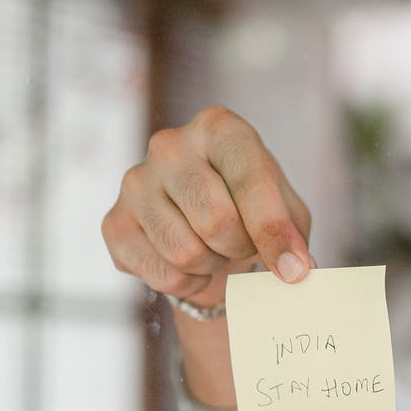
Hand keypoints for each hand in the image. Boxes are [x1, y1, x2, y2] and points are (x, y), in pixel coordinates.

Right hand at [102, 106, 313, 302]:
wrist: (205, 225)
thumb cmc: (252, 209)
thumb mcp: (286, 207)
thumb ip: (291, 233)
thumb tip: (295, 270)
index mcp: (218, 127)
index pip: (250, 181)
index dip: (275, 231)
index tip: (296, 270)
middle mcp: (169, 145)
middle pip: (214, 220)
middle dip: (241, 247)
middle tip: (246, 245)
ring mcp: (135, 182)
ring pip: (185, 252)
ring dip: (213, 265)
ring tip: (217, 249)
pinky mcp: (114, 222)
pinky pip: (163, 275)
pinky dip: (188, 283)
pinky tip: (192, 263)